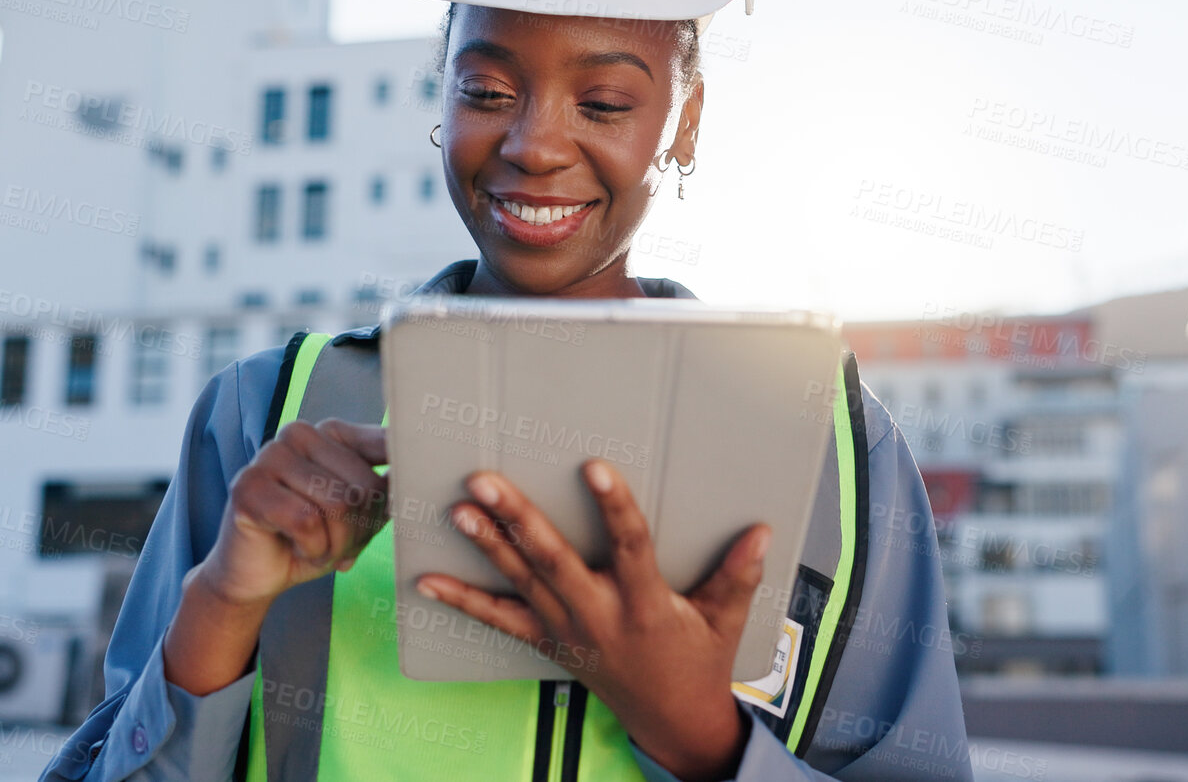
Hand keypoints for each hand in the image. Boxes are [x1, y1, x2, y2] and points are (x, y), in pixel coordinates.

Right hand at [193, 418, 390, 606]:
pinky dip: (312, 549)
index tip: (397, 509)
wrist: (256, 575)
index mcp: (331, 432)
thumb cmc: (311, 540)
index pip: (385, 447)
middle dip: (359, 530)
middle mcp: (299, 433)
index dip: (396, 492)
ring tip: (317, 547)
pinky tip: (295, 548)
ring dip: (336, 544)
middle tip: (338, 544)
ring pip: (339, 504)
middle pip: (364, 486)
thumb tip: (417, 474)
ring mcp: (270, 455)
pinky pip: (307, 522)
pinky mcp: (248, 486)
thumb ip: (387, 490)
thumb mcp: (360, 514)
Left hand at [415, 460, 768, 781]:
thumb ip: (738, 574)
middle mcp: (600, 616)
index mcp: (646, 604)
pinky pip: (499, 621)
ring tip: (459, 511)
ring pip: (522, 584)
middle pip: (555, 562)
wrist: (671, 720)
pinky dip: (462, 601)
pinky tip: (427, 581)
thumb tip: (760, 530)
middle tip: (486, 482)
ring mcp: (568, 631)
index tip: (595, 467)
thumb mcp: (725, 620)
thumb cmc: (698, 660)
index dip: (614, 507)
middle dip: (519, 520)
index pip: (630, 547)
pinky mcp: (548, 643)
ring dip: (488, 547)